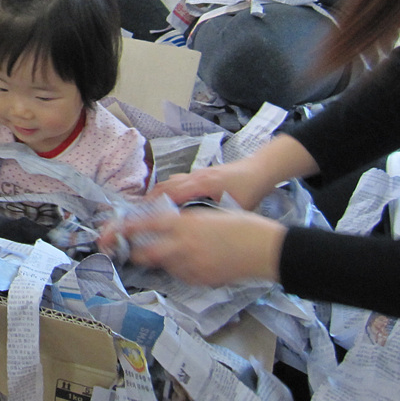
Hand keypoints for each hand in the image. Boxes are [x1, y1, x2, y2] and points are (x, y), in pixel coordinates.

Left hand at [124, 207, 286, 285]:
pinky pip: (181, 275)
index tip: (116, 230)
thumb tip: (168, 222)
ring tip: (169, 253)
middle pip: (147, 253)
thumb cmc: (240, 224)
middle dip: (136, 253)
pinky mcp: (200, 280)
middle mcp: (183, 245)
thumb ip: (185, 220)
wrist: (263, 248)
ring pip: (164, 265)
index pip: (147, 225)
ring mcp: (191, 265)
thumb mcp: (207, 214)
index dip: (128, 228)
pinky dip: (179, 269)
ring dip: (161, 260)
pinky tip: (190, 262)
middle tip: (132, 250)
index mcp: (184, 223)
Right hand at [154, 136, 318, 209]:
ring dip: (159, 193)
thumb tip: (200, 231)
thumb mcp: (235, 208)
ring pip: (172, 181)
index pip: (171, 193)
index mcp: (201, 184)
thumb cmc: (249, 189)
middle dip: (151, 198)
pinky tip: (170, 198)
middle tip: (139, 212)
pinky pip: (180, 179)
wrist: (260, 170)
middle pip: (166, 185)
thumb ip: (216, 218)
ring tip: (149, 207)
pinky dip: (170, 188)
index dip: (155, 203)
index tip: (142, 214)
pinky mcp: (202, 173)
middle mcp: (195, 176)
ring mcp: (198, 173)